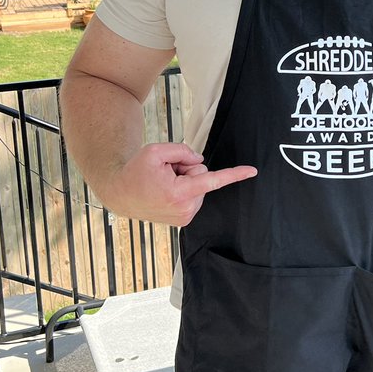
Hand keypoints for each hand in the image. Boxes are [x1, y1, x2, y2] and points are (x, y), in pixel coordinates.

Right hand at [102, 142, 256, 226]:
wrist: (120, 193)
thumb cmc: (136, 171)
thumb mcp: (156, 151)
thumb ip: (183, 151)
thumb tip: (200, 161)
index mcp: (179, 193)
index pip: (212, 180)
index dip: (234, 174)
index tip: (253, 171)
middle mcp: (185, 209)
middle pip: (202, 175)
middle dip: (187, 170)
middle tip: (165, 173)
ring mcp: (184, 217)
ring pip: (199, 186)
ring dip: (184, 180)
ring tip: (163, 183)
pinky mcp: (182, 220)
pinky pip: (193, 195)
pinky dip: (182, 189)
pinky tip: (165, 191)